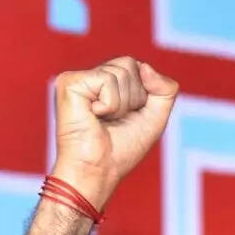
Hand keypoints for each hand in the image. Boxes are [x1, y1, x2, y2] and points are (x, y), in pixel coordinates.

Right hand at [50, 56, 178, 208]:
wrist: (98, 170)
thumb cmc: (122, 150)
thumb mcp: (155, 118)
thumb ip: (165, 89)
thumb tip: (145, 66)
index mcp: (107, 84)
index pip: (139, 68)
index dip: (143, 96)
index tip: (127, 118)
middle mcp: (91, 78)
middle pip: (131, 64)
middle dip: (133, 98)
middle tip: (114, 120)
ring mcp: (78, 78)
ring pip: (121, 71)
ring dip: (121, 104)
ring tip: (103, 120)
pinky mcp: (69, 82)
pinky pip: (107, 80)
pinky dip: (109, 104)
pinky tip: (94, 116)